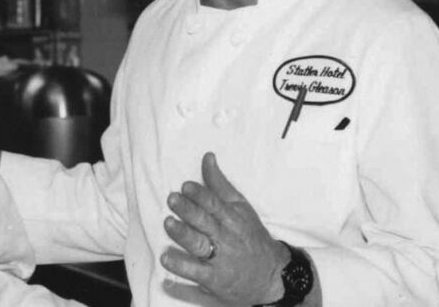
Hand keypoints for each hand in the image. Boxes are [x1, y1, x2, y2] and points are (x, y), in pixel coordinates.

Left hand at [161, 152, 287, 304]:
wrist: (272, 275)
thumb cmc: (251, 236)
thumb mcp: (240, 208)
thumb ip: (220, 184)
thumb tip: (207, 157)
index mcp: (232, 219)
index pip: (215, 205)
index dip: (200, 195)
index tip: (185, 186)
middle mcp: (226, 239)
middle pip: (205, 223)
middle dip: (188, 212)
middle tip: (172, 199)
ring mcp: (220, 261)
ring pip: (200, 248)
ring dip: (183, 237)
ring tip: (168, 225)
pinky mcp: (214, 281)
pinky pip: (196, 276)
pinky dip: (181, 271)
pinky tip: (166, 264)